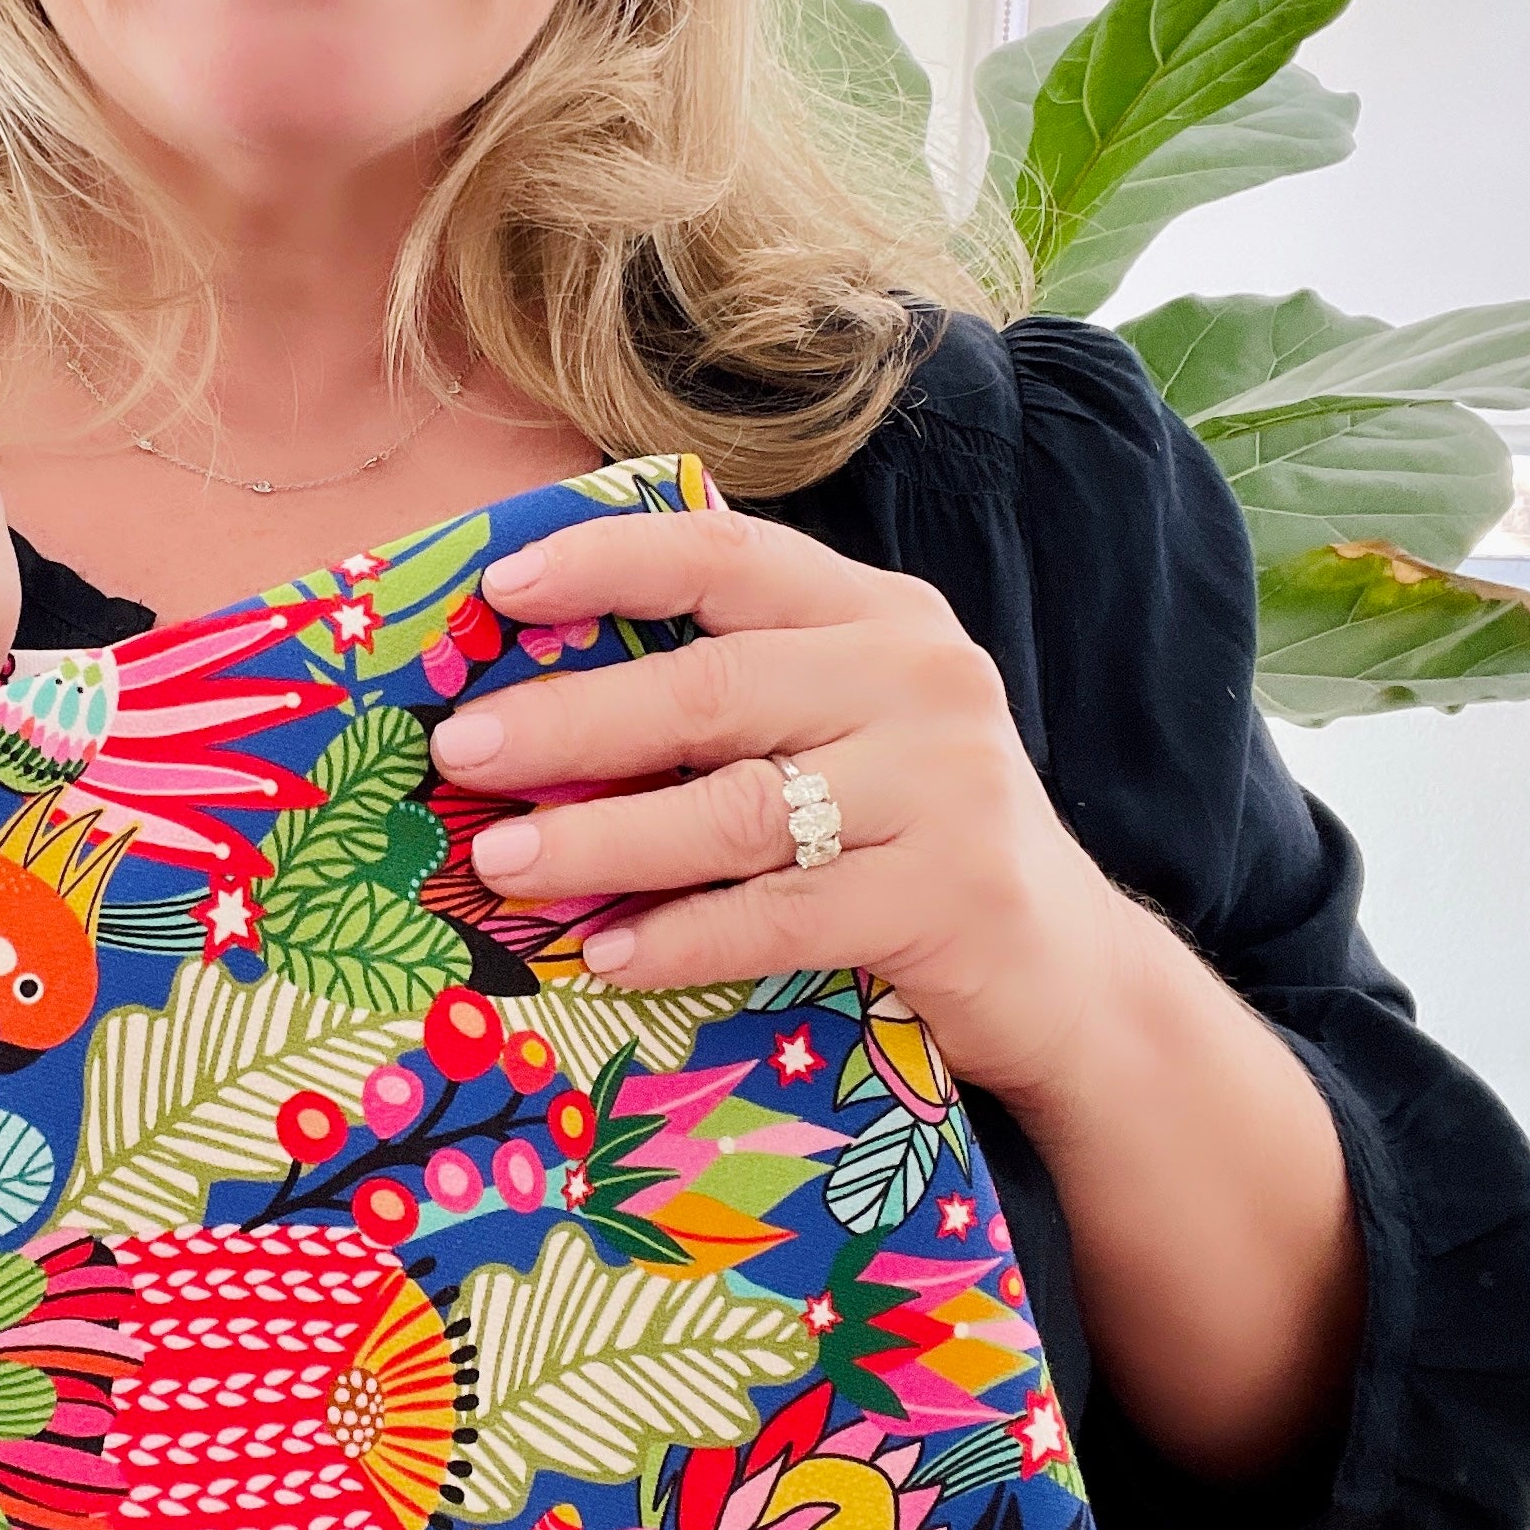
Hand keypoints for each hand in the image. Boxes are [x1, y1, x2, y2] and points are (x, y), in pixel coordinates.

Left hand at [428, 509, 1137, 1111]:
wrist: (1067, 974)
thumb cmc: (913, 841)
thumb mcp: (845, 731)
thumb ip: (734, 693)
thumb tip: (530, 697)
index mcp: (879, 615)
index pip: (728, 556)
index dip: (605, 562)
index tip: (497, 589)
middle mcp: (919, 679)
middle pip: (713, 685)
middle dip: (571, 720)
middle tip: (461, 749)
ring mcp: (944, 787)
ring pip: (736, 807)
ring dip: (603, 837)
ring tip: (502, 861)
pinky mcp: (950, 896)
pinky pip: (781, 916)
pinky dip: (681, 936)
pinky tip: (603, 954)